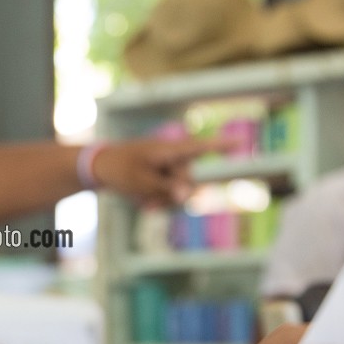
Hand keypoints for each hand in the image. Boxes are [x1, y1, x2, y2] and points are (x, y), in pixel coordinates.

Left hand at [91, 137, 231, 206]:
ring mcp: (168, 169)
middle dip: (173, 195)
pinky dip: (158, 200)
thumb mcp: (143, 182)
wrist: (99, 167)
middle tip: (149, 198)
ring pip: (179, 193)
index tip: (244, 141)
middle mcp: (175, 158)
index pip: (203, 147)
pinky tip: (143, 201)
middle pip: (189, 182)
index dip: (223, 146)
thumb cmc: (121, 169)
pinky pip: (169, 196)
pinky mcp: (162, 178)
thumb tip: (192, 196)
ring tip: (143, 199)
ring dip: (163, 200)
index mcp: (172, 150)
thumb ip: (169, 189)